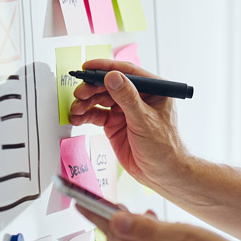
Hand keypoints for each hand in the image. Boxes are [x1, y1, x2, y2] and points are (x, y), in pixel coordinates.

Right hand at [69, 59, 188, 190]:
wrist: (161, 173)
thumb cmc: (164, 148)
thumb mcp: (144, 120)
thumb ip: (127, 98)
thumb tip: (113, 76)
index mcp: (152, 90)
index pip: (127, 72)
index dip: (106, 67)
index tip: (88, 67)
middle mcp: (137, 97)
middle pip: (109, 85)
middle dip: (92, 88)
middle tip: (80, 93)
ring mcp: (125, 110)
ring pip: (100, 99)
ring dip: (86, 102)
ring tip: (76, 109)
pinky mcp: (115, 123)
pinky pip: (97, 114)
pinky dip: (85, 115)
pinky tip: (77, 118)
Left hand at [77, 206, 240, 240]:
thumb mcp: (184, 237)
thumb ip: (147, 230)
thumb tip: (115, 220)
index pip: (111, 233)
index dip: (93, 214)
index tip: (78, 201)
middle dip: (109, 224)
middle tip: (111, 205)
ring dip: (127, 236)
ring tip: (140, 217)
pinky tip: (157, 239)